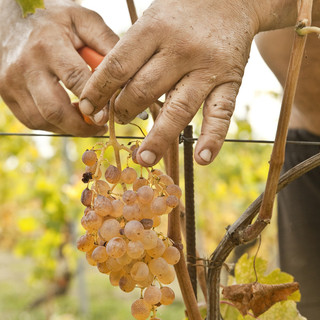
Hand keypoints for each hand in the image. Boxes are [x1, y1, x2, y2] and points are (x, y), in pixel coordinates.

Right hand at [0, 0, 117, 135]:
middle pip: (55, 109)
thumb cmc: (56, 20)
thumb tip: (128, 75)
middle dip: (82, 126)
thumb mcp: (85, 21)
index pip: (75, 80)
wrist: (14, 17)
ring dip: (69, 128)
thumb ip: (107, 45)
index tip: (109, 116)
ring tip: (86, 122)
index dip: (96, 102)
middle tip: (100, 127)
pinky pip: (32, 120)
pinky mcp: (6, 93)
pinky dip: (53, 125)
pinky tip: (67, 118)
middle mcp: (26, 65)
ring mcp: (11, 81)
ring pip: (43, 119)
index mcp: (48, 44)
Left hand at [80, 0, 296, 164]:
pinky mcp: (231, 81)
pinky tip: (202, 160)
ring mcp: (207, 68)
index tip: (87, 110)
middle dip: (124, 112)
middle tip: (117, 122)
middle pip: (143, 90)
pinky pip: (220, 114)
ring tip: (144, 159)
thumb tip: (107, 91)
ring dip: (159, 138)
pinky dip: (212, 139)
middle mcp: (180, 49)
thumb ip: (132, 52)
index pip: (117, 67)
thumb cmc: (182, 12)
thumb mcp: (152, 19)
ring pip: (178, 109)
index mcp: (153, 29)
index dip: (97, 92)